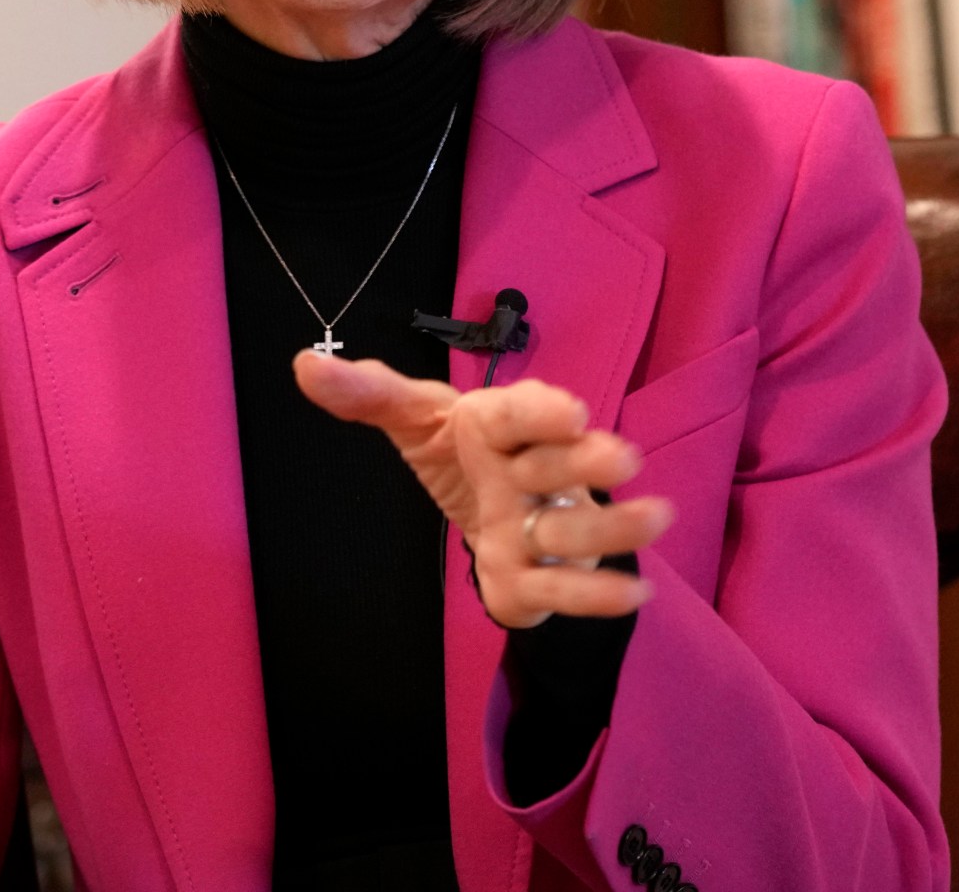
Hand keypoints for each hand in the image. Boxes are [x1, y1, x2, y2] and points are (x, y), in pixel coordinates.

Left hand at [293, 351, 674, 628]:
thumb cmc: (460, 453)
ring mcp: (540, 524)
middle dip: (586, 463)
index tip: (570, 409)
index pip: (518, 412)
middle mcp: (528, 471)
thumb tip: (305, 364)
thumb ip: (368, 395)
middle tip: (620, 460)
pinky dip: (595, 593)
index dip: (543, 411)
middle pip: (557, 465)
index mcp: (495, 425)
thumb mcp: (412, 420)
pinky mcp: (538, 576)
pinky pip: (565, 586)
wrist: (487, 506)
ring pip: (571, 525)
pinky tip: (632, 594)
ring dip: (610, 526)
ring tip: (653, 520)